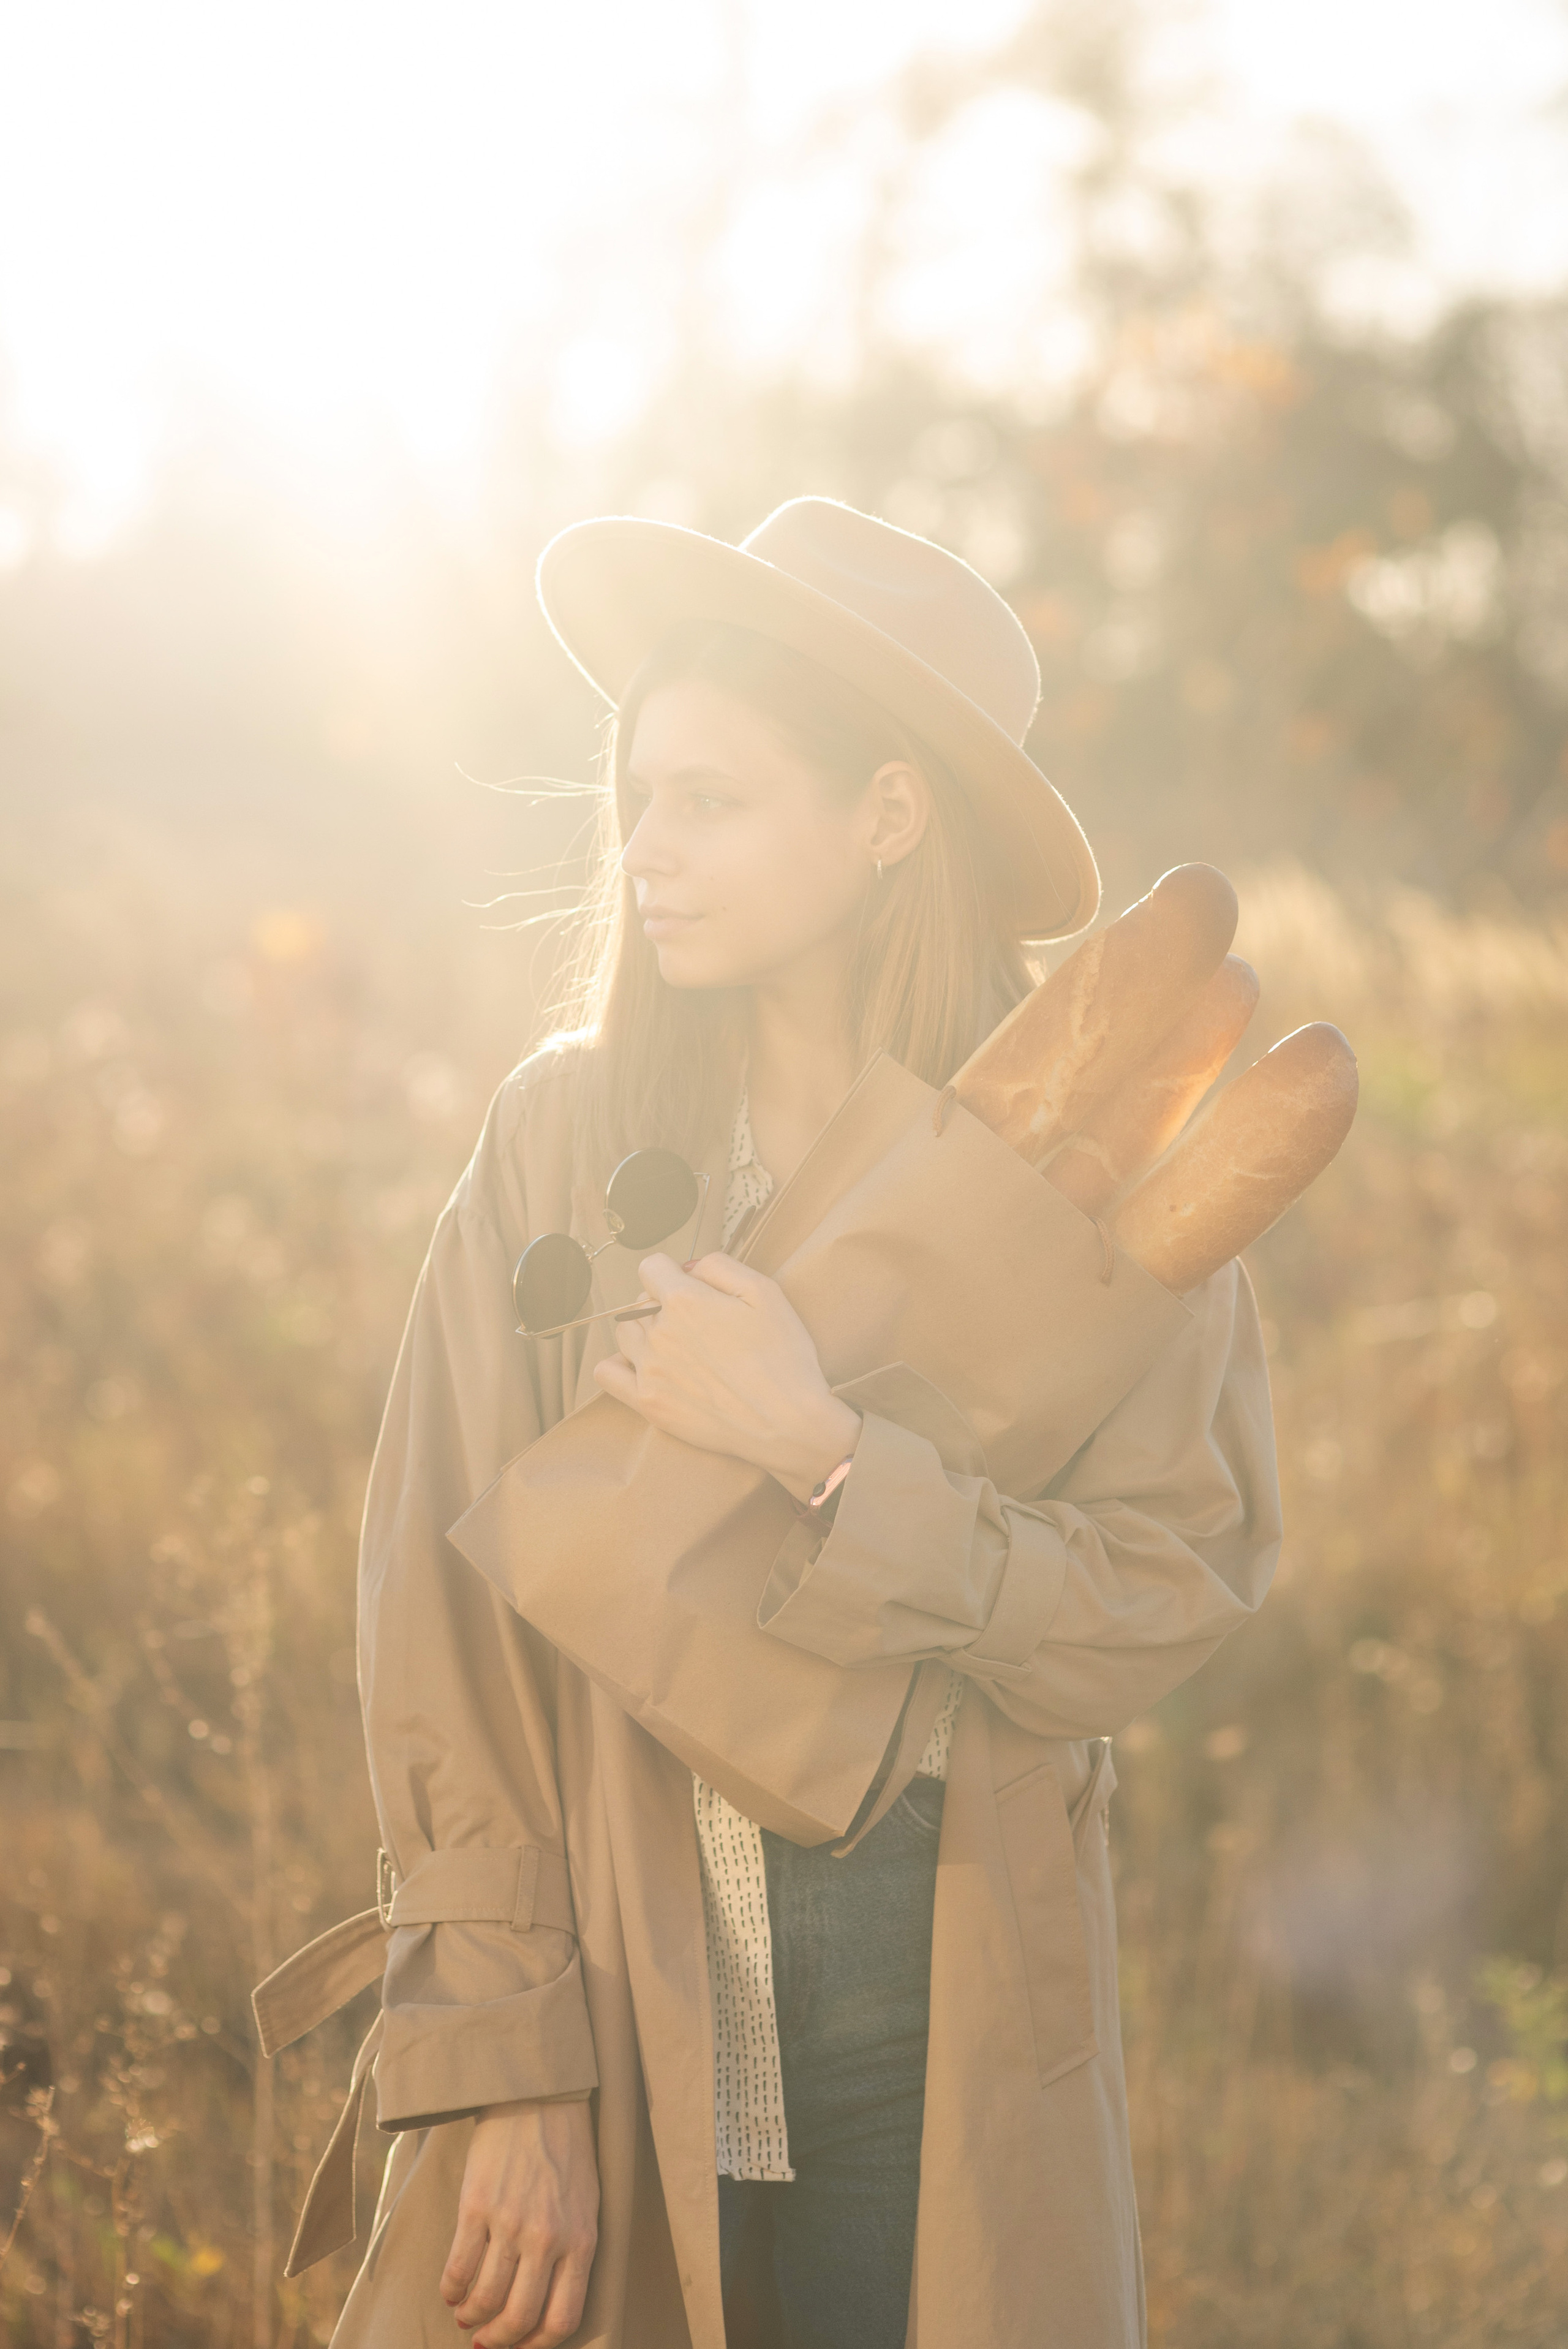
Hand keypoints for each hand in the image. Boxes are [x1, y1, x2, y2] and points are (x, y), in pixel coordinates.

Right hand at [441, 2097, 598, 2346]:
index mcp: (581, 2240)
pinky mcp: (477, 2205)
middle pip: (519, 2316)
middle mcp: (548, 2237)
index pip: (563, 2318)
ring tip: (466, 2316)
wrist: (538, 2097)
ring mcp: (511, 2222)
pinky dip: (451, 2291)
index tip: (521, 2347)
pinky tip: (451, 2292)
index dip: (537, 2346)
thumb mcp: (587, 2203)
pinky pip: (458, 2268)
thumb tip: (545, 2302)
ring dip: (471, 2317)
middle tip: (486, 2341)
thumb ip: (573, 2251)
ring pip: (485, 2298)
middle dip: (498, 2340)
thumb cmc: (566, 2152)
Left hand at [593, 1253, 861, 1503]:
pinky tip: (645, 1366)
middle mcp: (659, 1333)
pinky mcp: (648, 1403)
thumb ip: (719, 1266)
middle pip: (638, 1302)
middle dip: (661, 1304)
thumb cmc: (783, 1357)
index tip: (692, 1288)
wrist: (787, 1423)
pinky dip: (619, 1364)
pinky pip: (607, 1373)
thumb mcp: (765, 1292)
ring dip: (643, 1332)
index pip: (651, 1267)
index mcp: (684, 1300)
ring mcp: (649, 1370)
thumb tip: (688, 1267)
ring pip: (624, 1333)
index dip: (673, 1273)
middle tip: (695, 1323)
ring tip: (676, 1346)